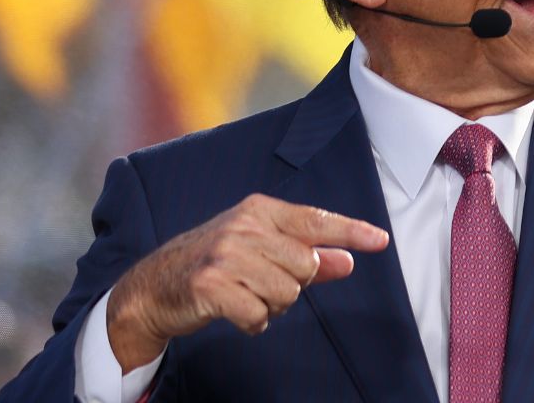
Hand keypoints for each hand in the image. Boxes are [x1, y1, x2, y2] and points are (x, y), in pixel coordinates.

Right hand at [105, 193, 388, 371]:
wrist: (153, 287)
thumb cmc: (214, 265)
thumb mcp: (259, 250)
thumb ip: (306, 254)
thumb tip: (347, 261)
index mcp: (258, 210)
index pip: (315, 220)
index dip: (350, 231)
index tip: (380, 240)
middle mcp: (243, 227)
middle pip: (305, 266)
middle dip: (292, 285)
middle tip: (260, 283)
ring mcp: (226, 255)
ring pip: (286, 293)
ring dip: (270, 306)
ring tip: (244, 296)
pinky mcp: (211, 285)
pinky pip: (259, 315)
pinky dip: (252, 322)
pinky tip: (234, 312)